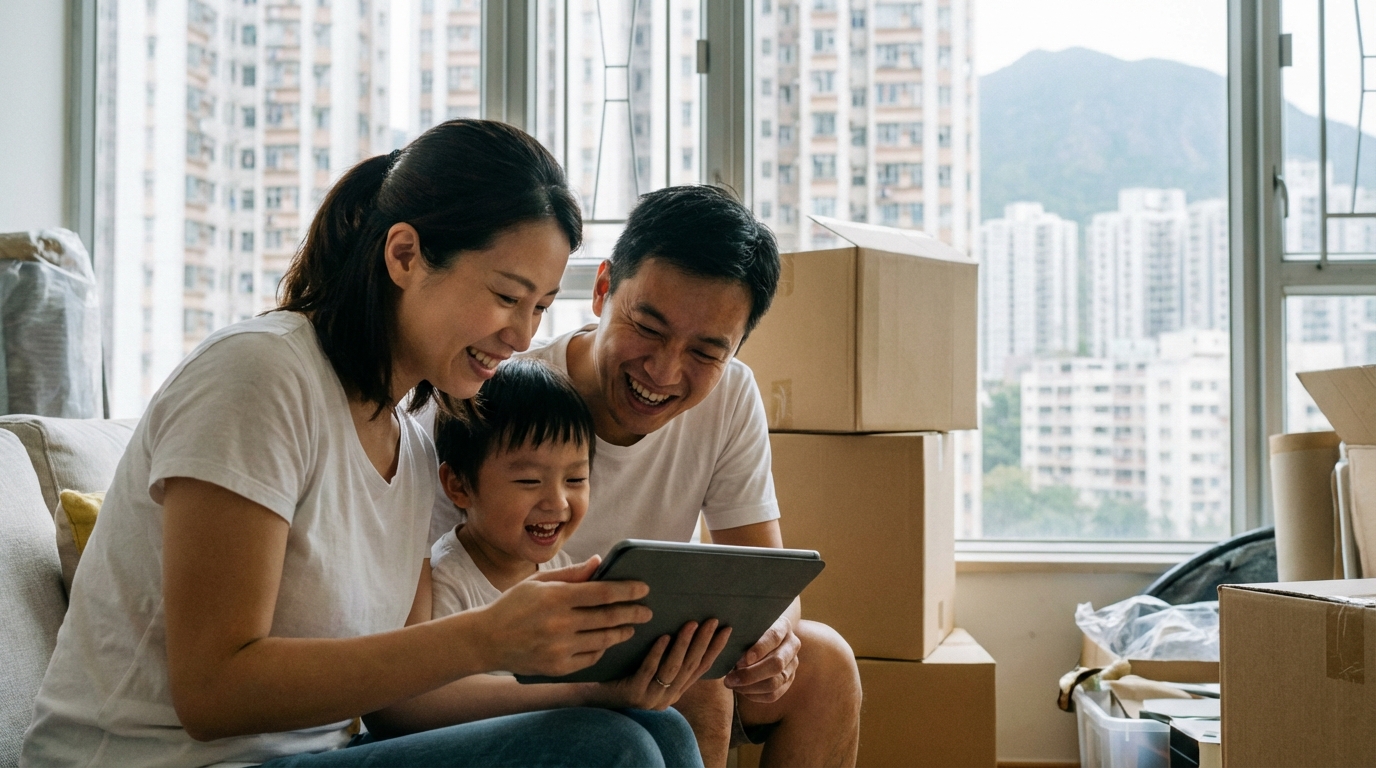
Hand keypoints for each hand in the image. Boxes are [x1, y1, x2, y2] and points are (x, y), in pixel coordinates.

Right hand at [474, 557, 652, 677]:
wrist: (486, 640)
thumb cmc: (513, 605)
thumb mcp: (539, 582)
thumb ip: (572, 574)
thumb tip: (601, 562)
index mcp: (556, 597)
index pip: (603, 592)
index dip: (627, 590)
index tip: (644, 589)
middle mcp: (560, 623)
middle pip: (608, 617)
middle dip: (633, 613)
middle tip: (647, 611)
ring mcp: (559, 648)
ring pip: (603, 640)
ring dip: (622, 633)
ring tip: (632, 627)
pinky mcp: (557, 668)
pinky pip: (590, 658)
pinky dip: (602, 649)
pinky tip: (608, 642)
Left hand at [585, 619, 732, 710]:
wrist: (593, 697)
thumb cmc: (622, 676)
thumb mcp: (651, 668)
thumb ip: (669, 657)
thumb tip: (688, 625)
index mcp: (675, 690)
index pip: (701, 668)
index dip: (715, 649)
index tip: (727, 629)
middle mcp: (667, 697)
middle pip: (691, 667)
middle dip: (704, 642)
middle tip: (712, 621)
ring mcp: (651, 697)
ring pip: (673, 669)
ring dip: (684, 645)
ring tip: (691, 624)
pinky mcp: (633, 694)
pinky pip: (649, 671)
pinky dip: (657, 653)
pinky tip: (663, 637)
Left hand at [722, 613, 799, 703]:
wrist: (765, 636)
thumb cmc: (750, 629)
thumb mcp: (747, 626)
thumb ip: (741, 635)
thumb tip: (728, 650)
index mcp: (783, 626)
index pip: (773, 637)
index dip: (758, 649)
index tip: (740, 661)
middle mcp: (792, 645)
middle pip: (776, 664)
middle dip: (750, 675)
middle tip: (728, 679)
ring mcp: (792, 664)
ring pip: (775, 682)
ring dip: (750, 687)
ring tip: (732, 685)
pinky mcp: (788, 680)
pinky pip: (774, 695)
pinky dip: (755, 695)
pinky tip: (741, 690)